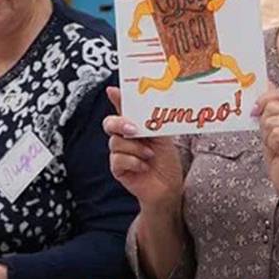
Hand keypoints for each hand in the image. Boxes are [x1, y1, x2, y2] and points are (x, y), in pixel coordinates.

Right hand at [103, 87, 183, 211]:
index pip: (123, 110)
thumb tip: (147, 103)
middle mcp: (125, 139)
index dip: (116, 99)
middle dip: (119, 124)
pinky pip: (118, 159)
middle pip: (110, 124)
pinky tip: (144, 166)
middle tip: (133, 129)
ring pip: (115, 143)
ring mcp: (120, 154)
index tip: (113, 90)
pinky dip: (134, 162)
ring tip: (150, 155)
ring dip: (135, 149)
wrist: (169, 188)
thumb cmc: (167, 162)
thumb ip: (152, 122)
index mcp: (136, 127)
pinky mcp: (118, 169)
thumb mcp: (163, 138)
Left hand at [253, 86, 278, 196]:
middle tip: (273, 139)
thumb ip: (267, 109)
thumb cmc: (278, 154)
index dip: (264, 100)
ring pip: (271, 121)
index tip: (256, 111)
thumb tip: (265, 84)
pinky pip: (276, 133)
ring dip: (268, 137)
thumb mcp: (270, 128)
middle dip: (265, 124)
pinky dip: (273, 144)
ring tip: (277, 146)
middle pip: (271, 107)